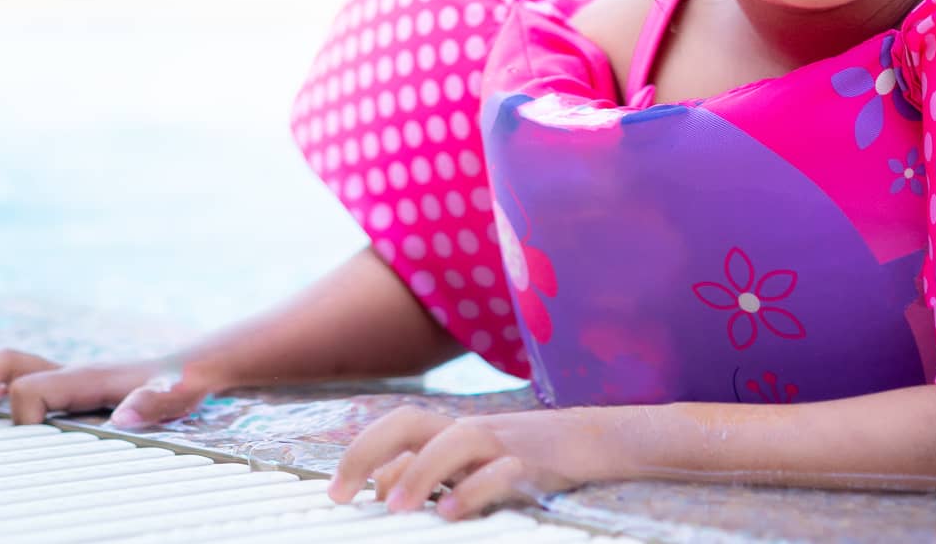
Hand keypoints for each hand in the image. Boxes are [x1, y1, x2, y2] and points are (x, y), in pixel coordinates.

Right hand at [0, 349, 223, 429]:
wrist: (201, 365)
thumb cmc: (187, 382)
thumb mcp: (178, 393)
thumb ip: (154, 401)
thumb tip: (124, 417)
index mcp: (85, 376)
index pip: (29, 390)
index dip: (20, 414)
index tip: (27, 440)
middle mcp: (72, 373)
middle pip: (9, 363)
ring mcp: (72, 379)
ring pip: (12, 369)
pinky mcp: (77, 390)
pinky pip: (26, 382)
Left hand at [325, 403, 634, 519]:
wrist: (598, 440)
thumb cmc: (529, 458)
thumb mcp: (474, 465)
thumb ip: (431, 473)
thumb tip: (383, 490)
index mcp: (454, 431)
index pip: (396, 429)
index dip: (361, 454)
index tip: (338, 492)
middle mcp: (471, 431)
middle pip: (410, 422)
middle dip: (369, 451)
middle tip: (341, 493)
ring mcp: (502, 442)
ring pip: (454, 440)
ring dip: (420, 471)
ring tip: (396, 507)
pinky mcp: (533, 463)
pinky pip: (501, 470)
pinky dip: (475, 488)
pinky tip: (453, 513)